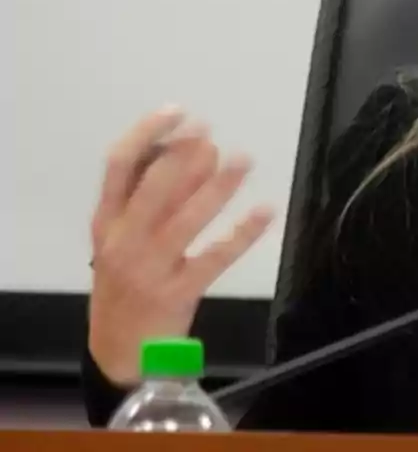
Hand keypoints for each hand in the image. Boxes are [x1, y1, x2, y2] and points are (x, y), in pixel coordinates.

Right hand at [88, 106, 274, 384]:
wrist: (118, 352)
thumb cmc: (124, 284)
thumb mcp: (117, 240)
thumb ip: (142, 198)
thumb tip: (183, 149)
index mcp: (105, 223)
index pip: (118, 167)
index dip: (145, 134)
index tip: (176, 112)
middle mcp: (123, 242)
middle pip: (152, 188)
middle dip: (181, 155)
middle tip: (208, 131)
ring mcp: (150, 268)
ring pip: (187, 218)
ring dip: (219, 186)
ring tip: (244, 159)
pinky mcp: (179, 292)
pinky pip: (216, 257)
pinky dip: (243, 233)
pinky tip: (265, 212)